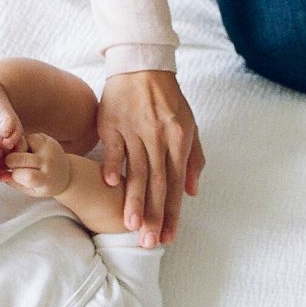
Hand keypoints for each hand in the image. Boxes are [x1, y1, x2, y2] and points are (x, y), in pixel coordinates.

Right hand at [2, 133, 70, 198]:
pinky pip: (26, 137)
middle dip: (10, 162)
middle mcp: (48, 161)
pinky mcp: (46, 138)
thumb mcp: (31, 190)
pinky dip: (23, 144)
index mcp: (46, 178)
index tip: (16, 176)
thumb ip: (14, 183)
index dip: (15, 175)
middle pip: (18, 158)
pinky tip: (26, 151)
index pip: (25, 175)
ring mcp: (48, 147)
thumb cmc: (44, 185)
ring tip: (21, 158)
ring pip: (20, 144)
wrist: (65, 173)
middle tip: (13, 166)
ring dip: (17, 151)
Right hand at [97, 70, 203, 246]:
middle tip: (148, 241)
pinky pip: (113, 147)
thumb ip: (194, 159)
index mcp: (180, 140)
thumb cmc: (168, 100)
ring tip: (129, 225)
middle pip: (157, 183)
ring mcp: (134, 130)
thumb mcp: (190, 126)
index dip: (173, 212)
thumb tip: (192, 192)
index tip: (168, 237)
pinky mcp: (112, 122)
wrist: (142, 65)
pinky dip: (113, 165)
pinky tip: (111, 185)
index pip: (176, 184)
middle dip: (154, 214)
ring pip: (136, 170)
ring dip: (133, 199)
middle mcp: (159, 138)